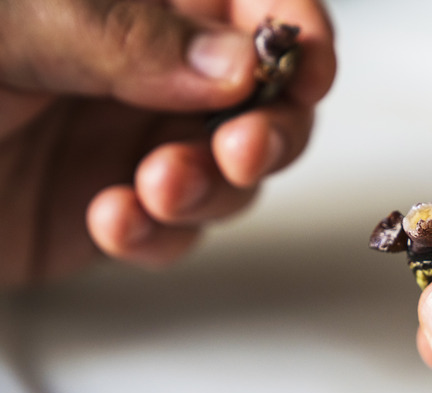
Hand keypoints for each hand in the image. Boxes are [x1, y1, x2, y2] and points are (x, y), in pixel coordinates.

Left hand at [0, 0, 335, 286]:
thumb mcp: (17, 26)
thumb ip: (128, 35)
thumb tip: (235, 65)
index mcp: (138, 4)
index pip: (252, 8)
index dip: (299, 36)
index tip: (308, 74)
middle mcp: (151, 73)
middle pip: (265, 100)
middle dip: (270, 130)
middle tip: (244, 148)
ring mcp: (138, 143)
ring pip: (232, 175)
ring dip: (212, 189)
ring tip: (161, 185)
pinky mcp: (118, 210)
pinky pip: (173, 233)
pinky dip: (157, 236)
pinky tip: (115, 219)